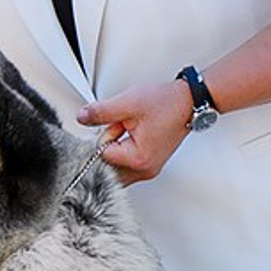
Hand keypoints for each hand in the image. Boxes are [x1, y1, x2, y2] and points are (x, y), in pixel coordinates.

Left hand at [75, 77, 194, 181]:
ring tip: (128, 129)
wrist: (188, 101)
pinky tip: (132, 134)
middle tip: (120, 127)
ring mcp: (148, 169)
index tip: (113, 123)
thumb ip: (101, 112)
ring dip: (115, 148)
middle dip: (107, 146)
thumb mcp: (128, 103)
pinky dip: (124, 149)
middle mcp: (144, 170)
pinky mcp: (150, 164)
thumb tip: (82, 118)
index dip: (103, 136)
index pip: (101, 156)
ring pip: (116, 167)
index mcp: (138, 159)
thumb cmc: (166, 103)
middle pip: (108, 168)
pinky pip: (127, 163)